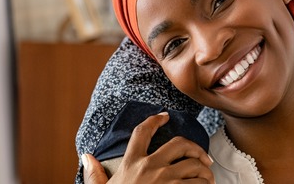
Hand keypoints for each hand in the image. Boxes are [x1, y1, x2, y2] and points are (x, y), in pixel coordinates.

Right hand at [82, 112, 214, 183]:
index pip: (141, 133)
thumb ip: (94, 175)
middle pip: (180, 144)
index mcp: (131, 164)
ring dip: (204, 170)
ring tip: (206, 177)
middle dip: (195, 147)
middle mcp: (150, 168)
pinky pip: (199, 183)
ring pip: (195, 165)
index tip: (165, 116)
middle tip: (202, 156)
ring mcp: (166, 181)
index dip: (154, 121)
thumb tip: (86, 157)